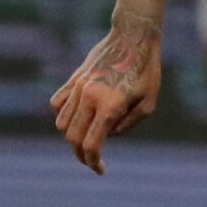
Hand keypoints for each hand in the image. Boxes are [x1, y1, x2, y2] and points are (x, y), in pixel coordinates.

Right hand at [49, 18, 162, 174]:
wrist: (132, 36)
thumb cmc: (147, 70)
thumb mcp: (148, 102)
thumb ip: (128, 124)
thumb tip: (108, 135)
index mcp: (109, 106)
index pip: (92, 144)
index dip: (93, 162)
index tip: (100, 170)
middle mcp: (89, 98)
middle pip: (73, 138)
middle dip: (81, 155)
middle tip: (94, 161)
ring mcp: (78, 87)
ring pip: (62, 123)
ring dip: (73, 137)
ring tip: (89, 139)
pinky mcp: (73, 79)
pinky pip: (57, 104)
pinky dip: (63, 117)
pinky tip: (77, 118)